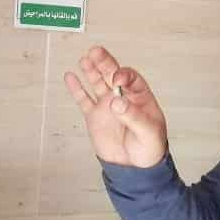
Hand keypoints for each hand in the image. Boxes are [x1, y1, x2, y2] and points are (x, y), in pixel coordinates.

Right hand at [64, 46, 167, 167]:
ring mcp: (107, 105)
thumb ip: (133, 117)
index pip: (130, 78)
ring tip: (85, 59)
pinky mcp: (94, 117)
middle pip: (112, 74)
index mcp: (140, 97)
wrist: (135, 167)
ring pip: (97, 83)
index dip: (123, 75)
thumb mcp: (148, 133)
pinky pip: (84, 100)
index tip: (116, 79)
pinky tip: (70, 77)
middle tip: (95, 52)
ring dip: (91, 70)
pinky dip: (76, 89)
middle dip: (105, 63)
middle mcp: (122, 97)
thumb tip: (116, 102)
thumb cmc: (149, 148)